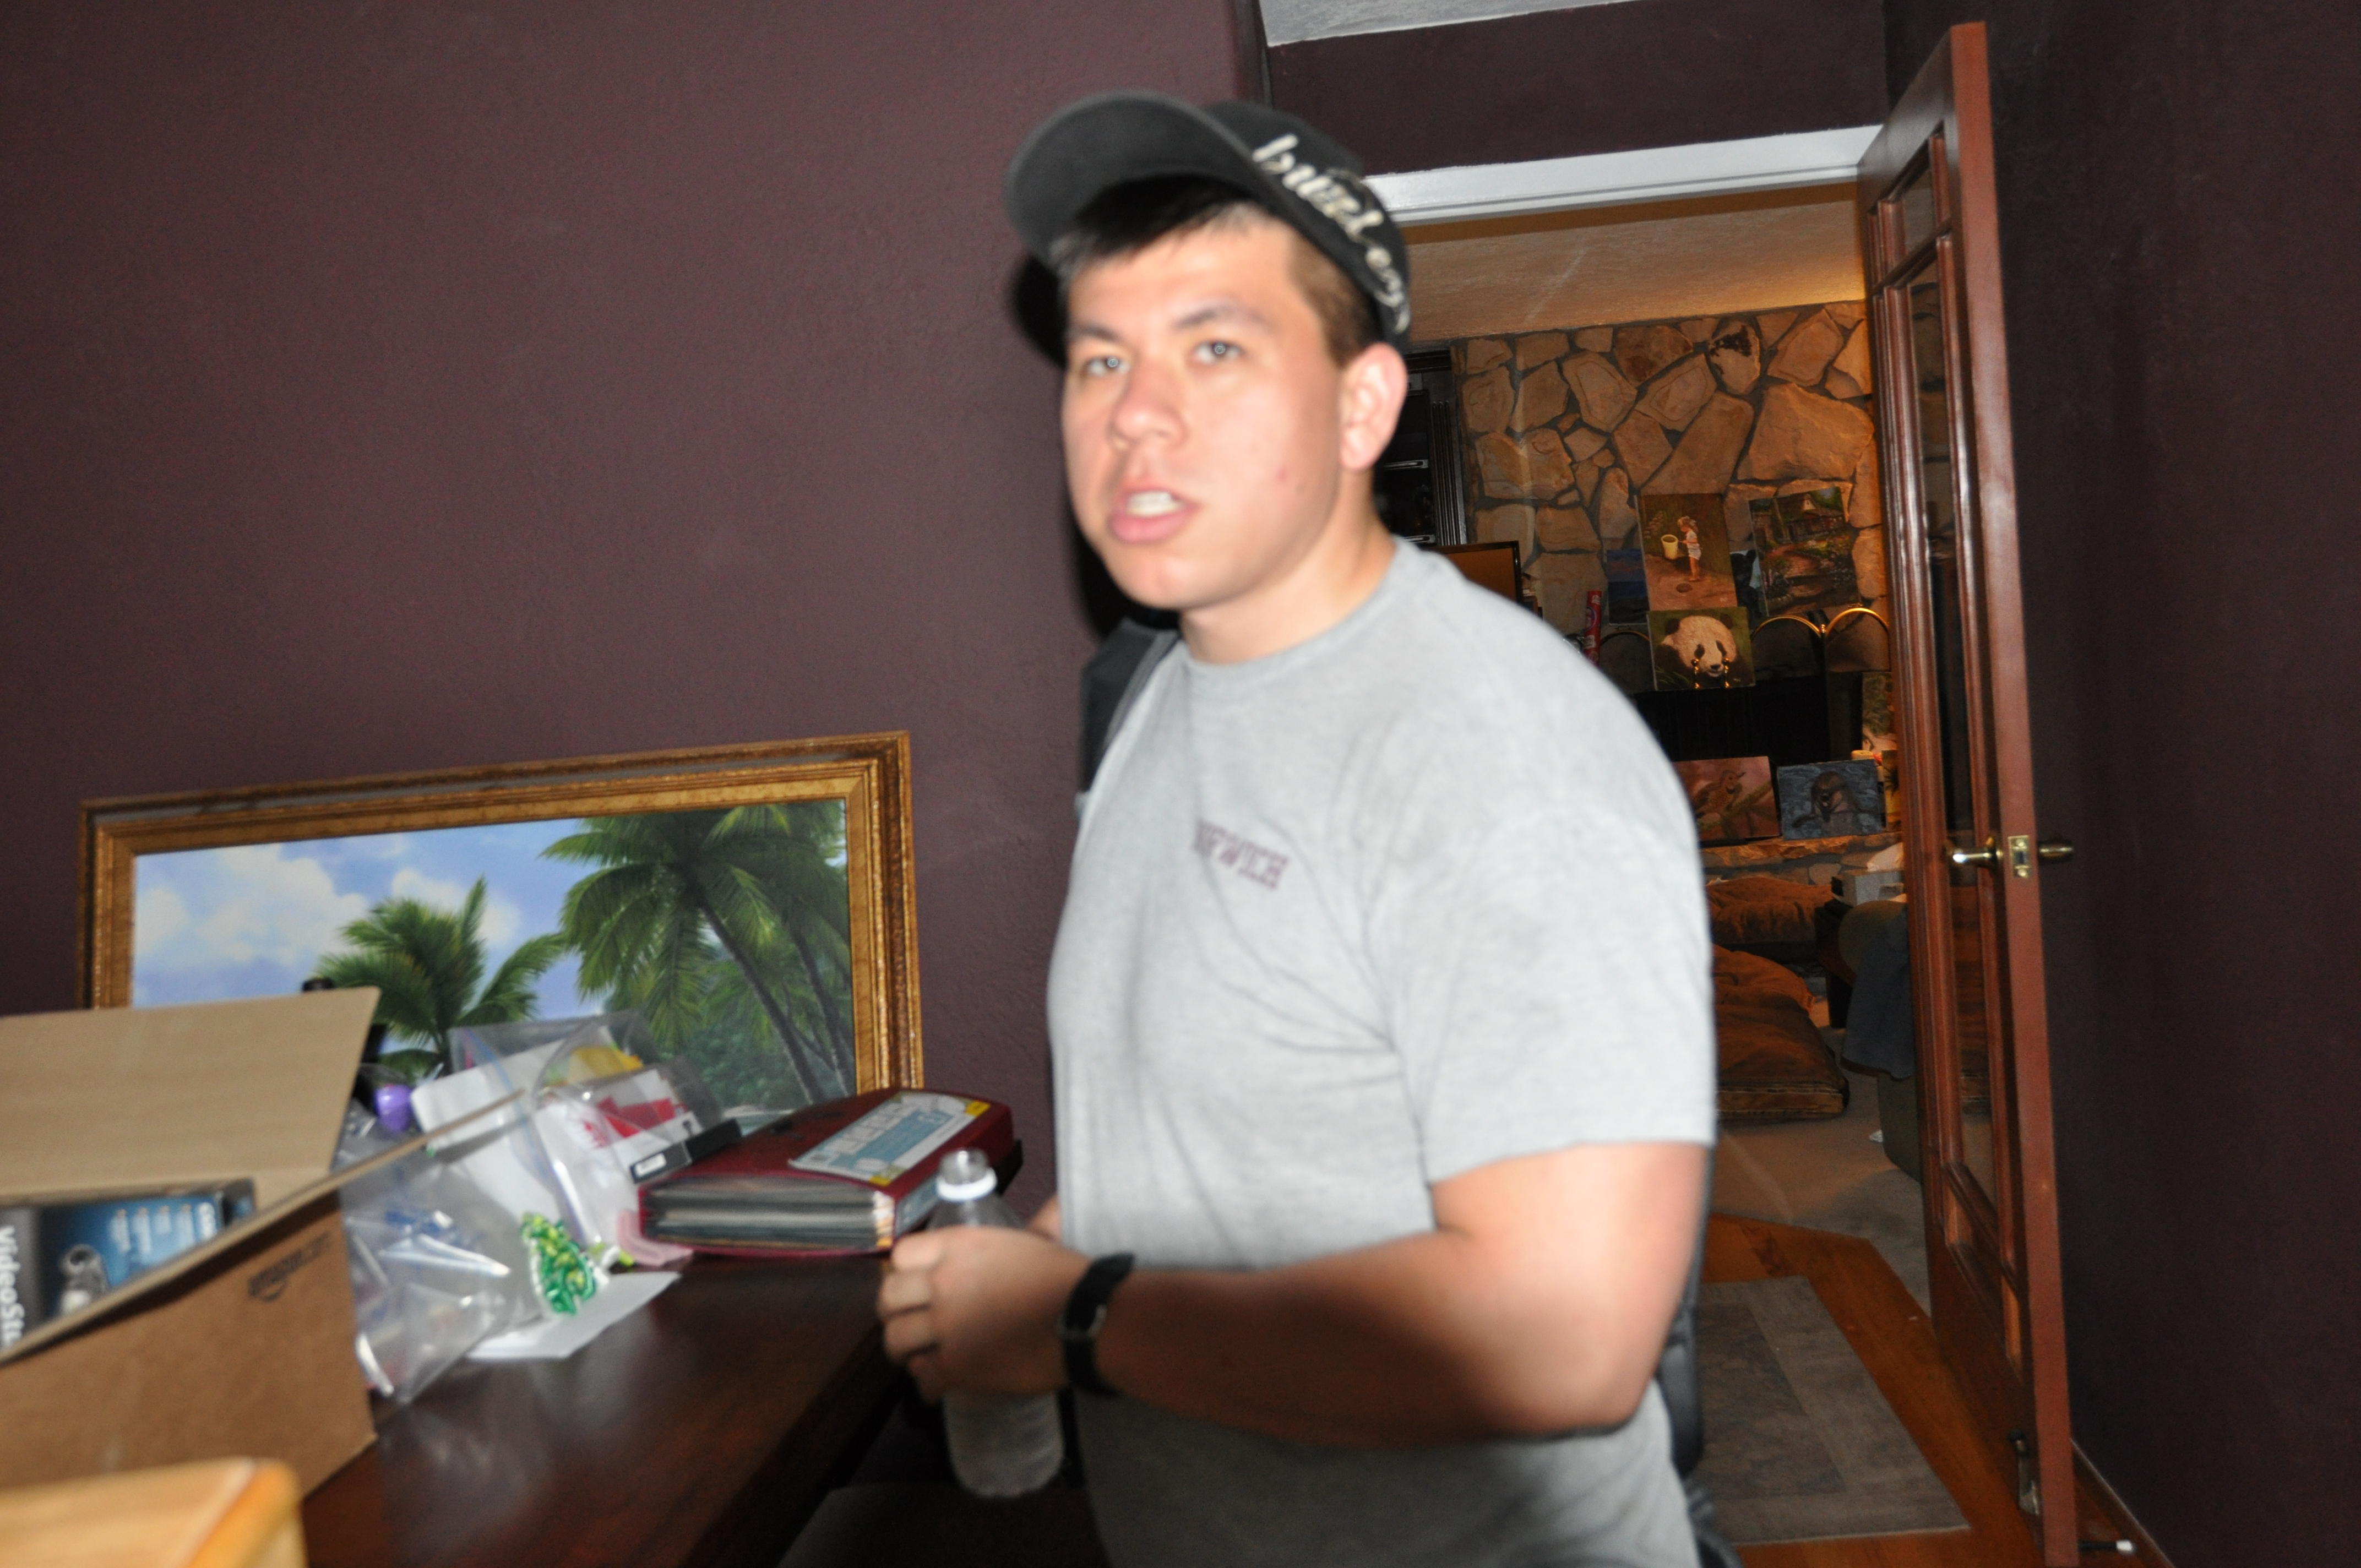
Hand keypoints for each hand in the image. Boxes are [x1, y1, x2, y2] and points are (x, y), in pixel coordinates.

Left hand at [877, 1225, 1088, 1398]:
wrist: (1086, 1320)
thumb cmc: (1066, 1276)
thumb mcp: (1033, 1241)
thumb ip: (1022, 1229)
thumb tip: (1047, 1214)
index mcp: (959, 1246)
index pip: (901, 1254)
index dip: (902, 1270)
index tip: (910, 1282)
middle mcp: (943, 1283)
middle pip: (888, 1299)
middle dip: (893, 1312)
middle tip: (906, 1321)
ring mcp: (946, 1327)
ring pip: (897, 1340)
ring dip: (904, 1349)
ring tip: (916, 1355)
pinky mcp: (957, 1366)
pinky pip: (923, 1376)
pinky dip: (928, 1381)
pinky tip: (938, 1381)